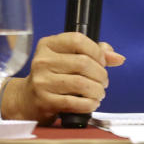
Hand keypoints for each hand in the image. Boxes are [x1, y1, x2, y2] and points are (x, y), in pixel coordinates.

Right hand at [3, 32, 124, 123]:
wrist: (26, 100)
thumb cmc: (52, 76)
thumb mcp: (68, 58)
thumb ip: (94, 53)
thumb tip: (118, 58)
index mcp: (48, 45)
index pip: (78, 40)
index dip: (97, 51)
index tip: (103, 62)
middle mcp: (42, 61)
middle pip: (83, 63)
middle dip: (101, 74)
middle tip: (103, 82)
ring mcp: (41, 81)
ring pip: (81, 83)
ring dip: (97, 90)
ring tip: (99, 93)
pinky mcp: (44, 101)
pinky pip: (74, 102)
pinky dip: (89, 104)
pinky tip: (92, 103)